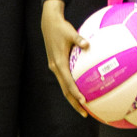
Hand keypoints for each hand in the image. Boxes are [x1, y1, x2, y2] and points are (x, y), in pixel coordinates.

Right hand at [41, 0, 89, 116]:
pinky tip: (80, 92)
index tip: (84, 100)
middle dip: (74, 103)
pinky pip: (64, 80)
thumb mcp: (71, 32)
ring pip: (64, 87)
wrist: (49, 23)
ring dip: (72, 98)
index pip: (68, 82)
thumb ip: (79, 40)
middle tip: (84, 113)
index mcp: (59, 63)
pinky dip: (71, 88)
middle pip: (65, 90)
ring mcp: (55, 67)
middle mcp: (55, 68)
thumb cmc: (61, 27)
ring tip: (83, 108)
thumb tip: (87, 44)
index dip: (75, 92)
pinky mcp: (57, 65)